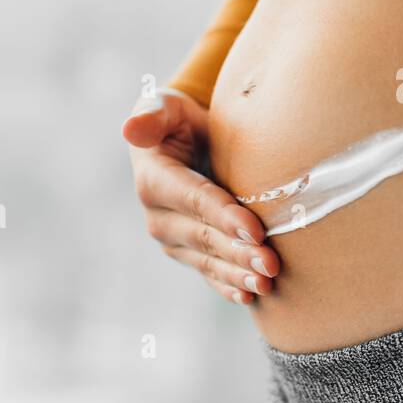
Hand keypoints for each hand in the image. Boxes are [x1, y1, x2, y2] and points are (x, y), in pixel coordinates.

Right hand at [122, 89, 279, 303]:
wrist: (184, 141)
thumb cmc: (179, 119)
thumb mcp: (165, 107)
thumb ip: (153, 114)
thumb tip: (131, 128)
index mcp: (154, 180)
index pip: (194, 199)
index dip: (223, 215)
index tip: (255, 228)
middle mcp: (159, 216)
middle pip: (205, 236)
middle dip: (239, 251)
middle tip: (271, 263)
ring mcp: (174, 240)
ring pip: (209, 260)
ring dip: (238, 273)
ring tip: (267, 282)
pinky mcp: (189, 253)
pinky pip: (209, 273)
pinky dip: (228, 286)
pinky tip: (249, 296)